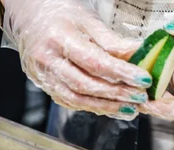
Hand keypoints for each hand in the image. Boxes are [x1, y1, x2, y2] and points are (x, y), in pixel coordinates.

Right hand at [1, 0, 150, 119]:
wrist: (30, 20)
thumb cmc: (60, 16)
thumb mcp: (87, 19)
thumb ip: (111, 40)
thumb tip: (139, 54)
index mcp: (58, 38)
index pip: (93, 61)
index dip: (120, 73)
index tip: (143, 79)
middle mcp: (47, 61)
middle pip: (84, 85)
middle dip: (115, 94)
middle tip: (140, 97)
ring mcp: (43, 76)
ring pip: (76, 99)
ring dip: (105, 107)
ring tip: (129, 108)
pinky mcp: (44, 86)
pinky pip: (69, 102)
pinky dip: (92, 106)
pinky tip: (110, 107)